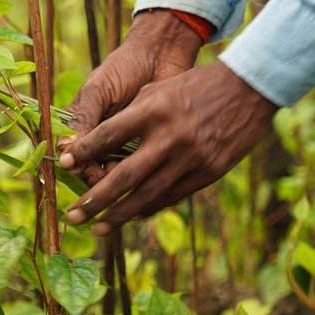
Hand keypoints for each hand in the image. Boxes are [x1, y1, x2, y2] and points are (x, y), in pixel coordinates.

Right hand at [58, 10, 201, 184]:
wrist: (162, 57)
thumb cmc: (125, 67)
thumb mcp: (98, 90)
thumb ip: (83, 118)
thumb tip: (65, 150)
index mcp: (80, 121)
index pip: (68, 149)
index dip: (70, 160)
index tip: (75, 164)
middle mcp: (98, 134)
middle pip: (86, 165)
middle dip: (89, 172)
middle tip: (96, 173)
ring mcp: (120, 141)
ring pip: (108, 170)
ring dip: (109, 175)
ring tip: (116, 169)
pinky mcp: (142, 145)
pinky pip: (132, 165)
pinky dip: (130, 170)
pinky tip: (134, 166)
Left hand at [60, 61, 278, 234]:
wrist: (249, 89)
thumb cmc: (197, 86)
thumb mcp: (159, 89)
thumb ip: (131, 118)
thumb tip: (99, 147)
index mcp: (153, 110)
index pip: (108, 136)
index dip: (84, 152)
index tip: (65, 165)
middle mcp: (169, 137)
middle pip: (123, 177)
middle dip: (94, 200)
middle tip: (71, 217)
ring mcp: (191, 158)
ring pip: (147, 196)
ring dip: (119, 216)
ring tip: (98, 228)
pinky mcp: (208, 172)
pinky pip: (172, 197)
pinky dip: (149, 208)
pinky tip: (133, 216)